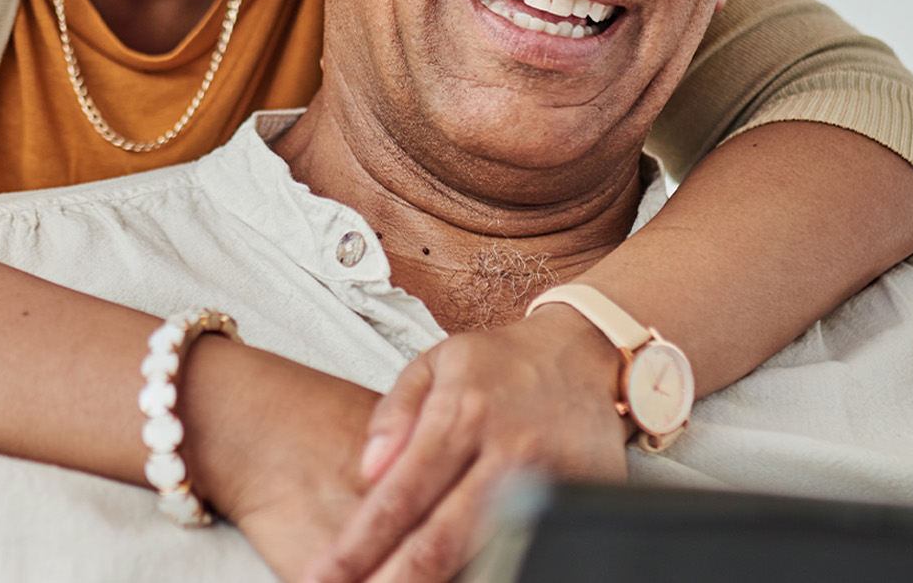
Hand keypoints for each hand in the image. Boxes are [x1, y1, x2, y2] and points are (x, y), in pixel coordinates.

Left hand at [301, 311, 631, 582]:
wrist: (588, 352)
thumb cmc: (501, 364)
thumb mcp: (434, 365)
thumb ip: (394, 415)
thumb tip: (368, 469)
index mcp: (462, 414)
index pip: (399, 498)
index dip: (357, 546)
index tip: (324, 578)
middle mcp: (508, 452)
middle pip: (440, 542)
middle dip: (391, 582)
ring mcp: (550, 482)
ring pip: (487, 557)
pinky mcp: (585, 500)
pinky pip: (529, 550)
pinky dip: (494, 571)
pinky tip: (463, 582)